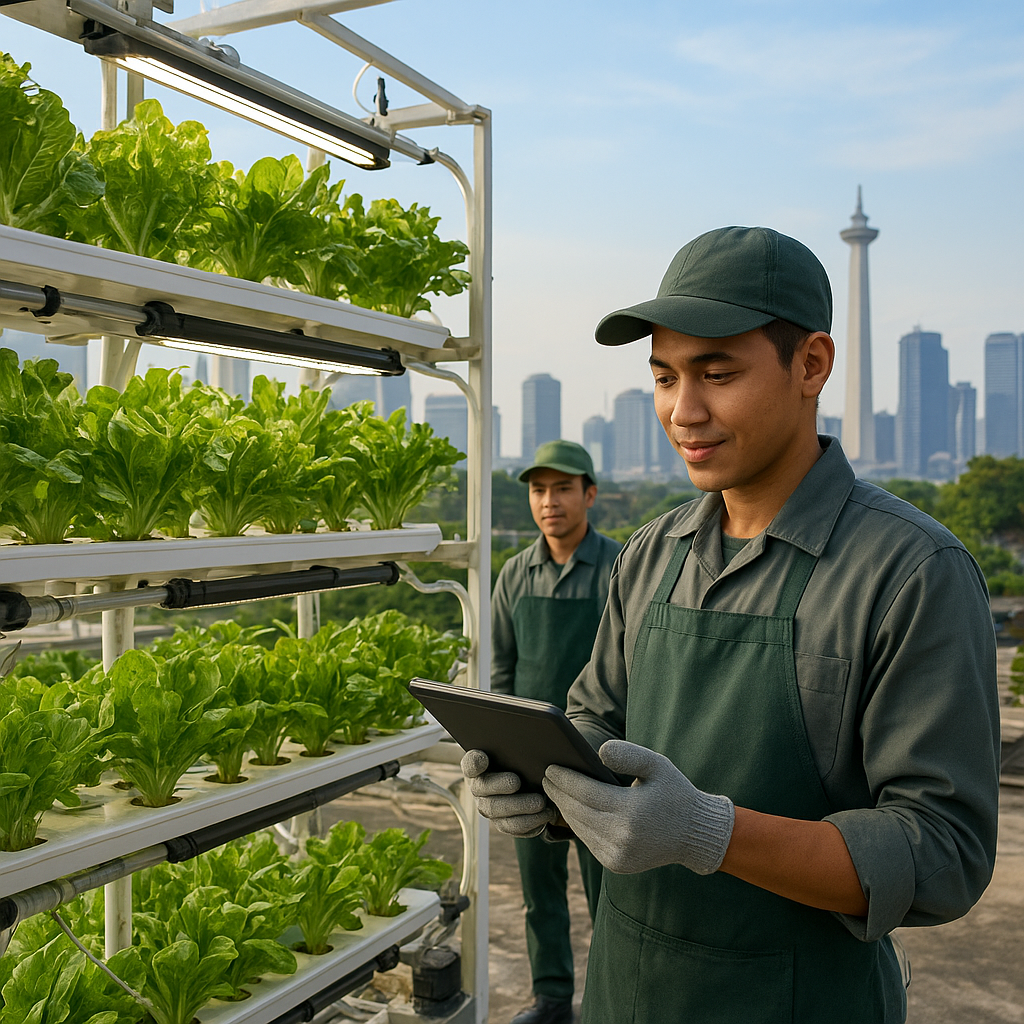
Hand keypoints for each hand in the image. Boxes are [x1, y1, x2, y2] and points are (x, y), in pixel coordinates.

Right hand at [460, 749, 556, 837]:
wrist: (537, 782)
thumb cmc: (526, 759)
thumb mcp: (522, 750)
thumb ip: (519, 744)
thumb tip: (533, 733)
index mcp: (480, 765)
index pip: (470, 763)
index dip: (474, 761)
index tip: (483, 757)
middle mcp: (480, 788)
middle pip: (483, 788)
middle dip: (499, 785)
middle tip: (516, 781)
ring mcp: (490, 807)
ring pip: (498, 811)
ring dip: (519, 806)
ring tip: (539, 801)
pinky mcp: (504, 824)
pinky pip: (513, 827)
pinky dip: (530, 822)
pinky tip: (545, 814)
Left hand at [542, 739, 734, 874]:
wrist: (694, 833)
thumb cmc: (674, 793)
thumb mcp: (657, 765)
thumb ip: (628, 754)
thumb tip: (597, 752)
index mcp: (632, 813)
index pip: (586, 793)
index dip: (565, 779)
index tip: (550, 767)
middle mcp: (622, 838)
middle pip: (577, 812)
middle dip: (559, 793)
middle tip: (545, 777)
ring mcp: (618, 855)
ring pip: (580, 828)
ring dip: (564, 809)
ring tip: (554, 790)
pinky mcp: (617, 864)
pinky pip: (589, 841)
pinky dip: (578, 824)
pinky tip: (571, 809)